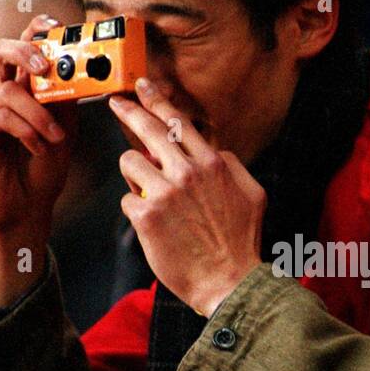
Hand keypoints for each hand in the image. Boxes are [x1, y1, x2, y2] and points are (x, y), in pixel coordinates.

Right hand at [0, 14, 78, 304]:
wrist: (26, 208)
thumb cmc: (44, 168)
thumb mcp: (66, 128)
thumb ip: (68, 100)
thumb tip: (85, 68)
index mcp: (24, 87)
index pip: (25, 46)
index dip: (37, 31)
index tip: (56, 25)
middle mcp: (0, 92)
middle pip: (1, 50)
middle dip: (25, 49)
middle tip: (45, 64)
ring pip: (9, 89)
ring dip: (39, 113)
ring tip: (57, 138)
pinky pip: (2, 116)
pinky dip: (27, 130)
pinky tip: (38, 147)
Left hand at [110, 78, 264, 314]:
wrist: (229, 282)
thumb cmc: (241, 243)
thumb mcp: (253, 195)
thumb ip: (233, 167)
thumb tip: (214, 152)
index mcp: (212, 164)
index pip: (178, 122)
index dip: (156, 101)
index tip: (142, 88)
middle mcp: (187, 172)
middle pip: (148, 129)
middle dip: (129, 111)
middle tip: (116, 103)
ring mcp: (164, 193)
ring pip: (129, 162)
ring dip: (134, 175)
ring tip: (148, 192)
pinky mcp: (145, 216)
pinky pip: (126, 199)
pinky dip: (135, 210)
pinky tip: (151, 224)